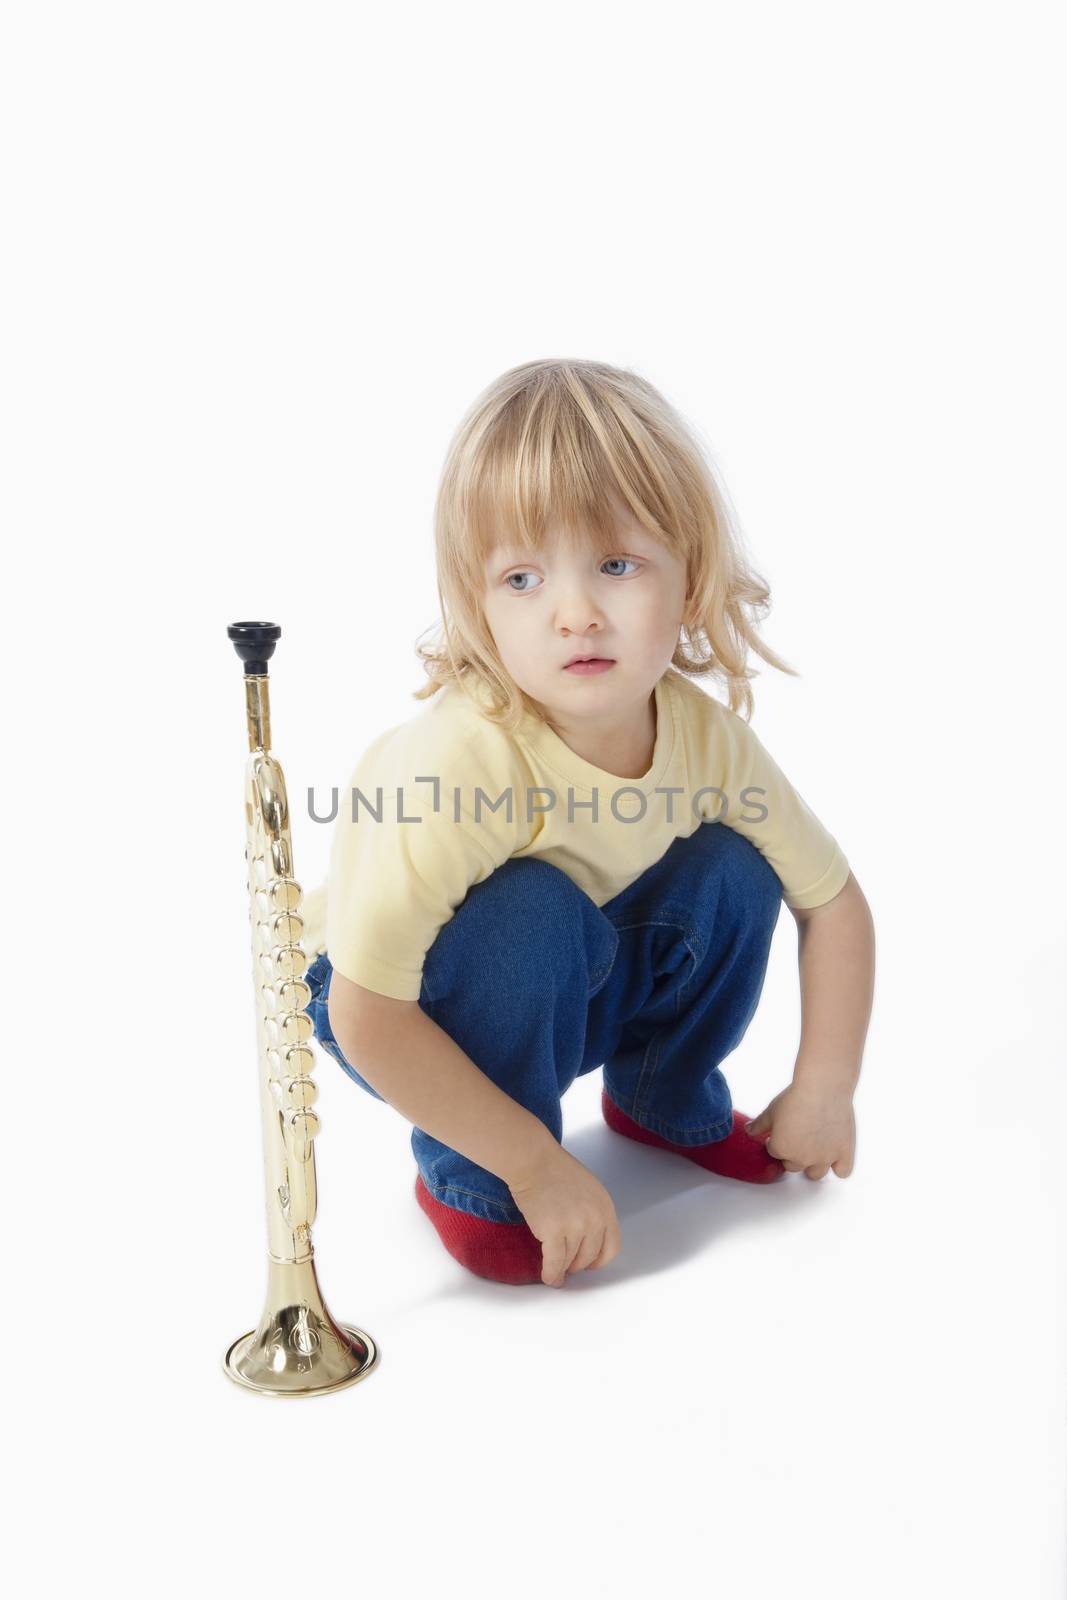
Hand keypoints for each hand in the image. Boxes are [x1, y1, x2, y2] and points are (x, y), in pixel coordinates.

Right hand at [508, 1144, 621, 1286]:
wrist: (532, 1160)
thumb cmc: (555, 1170)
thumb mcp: (588, 1190)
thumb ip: (592, 1213)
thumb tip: (587, 1241)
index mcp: (605, 1207)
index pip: (612, 1246)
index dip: (600, 1260)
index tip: (590, 1264)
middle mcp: (594, 1219)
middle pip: (590, 1256)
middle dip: (578, 1265)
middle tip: (568, 1266)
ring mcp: (575, 1226)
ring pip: (571, 1261)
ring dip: (562, 1269)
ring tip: (556, 1271)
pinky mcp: (554, 1232)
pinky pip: (555, 1262)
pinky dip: (551, 1273)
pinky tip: (548, 1276)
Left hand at [745, 1083, 855, 1178]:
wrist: (822, 1087)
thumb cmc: (795, 1096)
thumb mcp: (771, 1110)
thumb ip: (759, 1124)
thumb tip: (749, 1131)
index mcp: (781, 1149)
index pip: (774, 1153)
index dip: (776, 1141)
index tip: (782, 1131)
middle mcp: (802, 1158)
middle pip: (793, 1166)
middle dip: (792, 1155)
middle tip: (798, 1137)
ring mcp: (824, 1157)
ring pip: (815, 1174)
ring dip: (812, 1165)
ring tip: (814, 1148)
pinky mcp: (844, 1152)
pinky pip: (843, 1172)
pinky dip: (839, 1167)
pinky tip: (836, 1156)